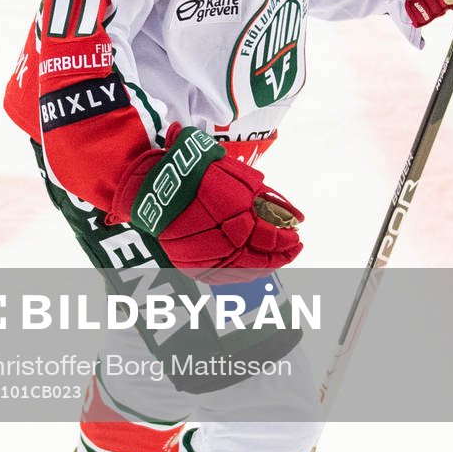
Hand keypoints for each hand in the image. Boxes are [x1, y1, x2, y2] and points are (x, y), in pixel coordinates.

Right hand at [111, 125, 303, 281]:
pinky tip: (248, 264)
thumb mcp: (238, 179)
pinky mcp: (191, 265)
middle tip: (292, 249)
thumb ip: (268, 200)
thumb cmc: (198, 175)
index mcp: (235, 221)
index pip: (272, 239)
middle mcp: (220, 245)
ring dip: (263, 267)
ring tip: (273, 257)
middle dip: (280, 256)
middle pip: (260, 261)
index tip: (297, 235)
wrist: (155, 185)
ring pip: (243, 273)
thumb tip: (296, 218)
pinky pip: (222, 276)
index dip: (288, 240)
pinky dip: (240, 272)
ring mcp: (204, 259)